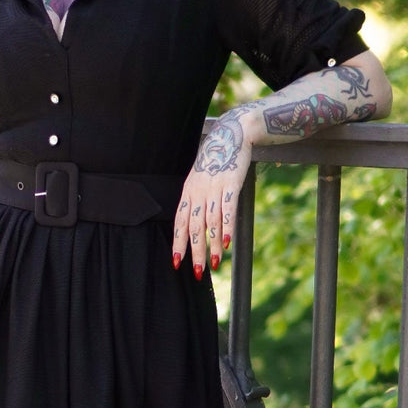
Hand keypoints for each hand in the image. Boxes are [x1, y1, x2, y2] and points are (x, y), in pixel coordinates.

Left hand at [173, 108, 254, 275]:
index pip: (179, 223)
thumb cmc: (215, 161)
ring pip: (211, 223)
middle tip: (196, 272)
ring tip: (214, 265)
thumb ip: (196, 201)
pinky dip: (226, 228)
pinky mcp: (230, 184)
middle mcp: (198, 192)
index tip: (176, 263)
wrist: (231, 135)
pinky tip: (225, 244)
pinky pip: (227, 210)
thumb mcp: (199, 180)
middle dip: (194, 252)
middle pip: (194, 227)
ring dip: (211, 246)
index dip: (178, 243)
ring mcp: (214, 189)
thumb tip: (197, 226)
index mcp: (188, 193)